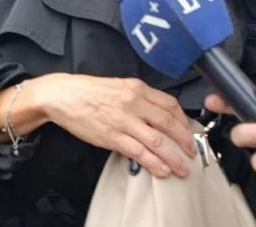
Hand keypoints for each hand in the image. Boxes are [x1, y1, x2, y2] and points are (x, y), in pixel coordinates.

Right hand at [0, 73, 195, 178]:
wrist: (63, 95)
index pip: (170, 104)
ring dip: (173, 156)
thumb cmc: (89, 91)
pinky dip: (153, 162)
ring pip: (157, 140)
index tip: (188, 131)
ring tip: (182, 168)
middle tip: (191, 152)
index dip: (183, 120)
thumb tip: (158, 112)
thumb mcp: (120, 85)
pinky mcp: (112, 136)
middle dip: (184, 140)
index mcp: (137, 88)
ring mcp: (124, 121)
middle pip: (168, 123)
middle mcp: (134, 103)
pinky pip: (138, 151)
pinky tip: (162, 170)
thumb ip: (140, 97)